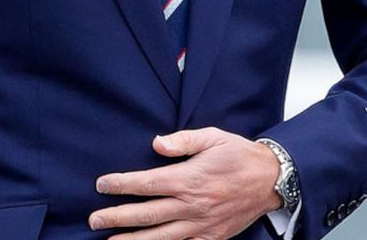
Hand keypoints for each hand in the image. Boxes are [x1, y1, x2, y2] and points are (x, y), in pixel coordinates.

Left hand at [88, 127, 282, 238]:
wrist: (272, 179)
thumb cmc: (239, 155)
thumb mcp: (212, 137)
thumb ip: (182, 140)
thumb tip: (156, 144)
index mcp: (188, 179)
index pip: (146, 184)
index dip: (121, 185)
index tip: (101, 185)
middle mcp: (192, 205)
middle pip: (147, 214)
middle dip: (117, 217)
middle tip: (94, 220)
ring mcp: (202, 224)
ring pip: (162, 236)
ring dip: (134, 239)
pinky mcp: (212, 237)